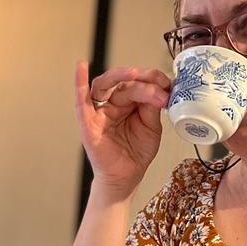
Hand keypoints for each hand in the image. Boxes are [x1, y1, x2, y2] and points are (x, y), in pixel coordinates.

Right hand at [75, 60, 170, 199]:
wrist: (126, 178)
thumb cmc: (135, 153)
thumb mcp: (151, 128)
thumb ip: (151, 108)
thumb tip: (158, 90)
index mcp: (128, 103)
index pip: (138, 84)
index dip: (153, 81)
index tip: (167, 84)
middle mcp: (112, 104)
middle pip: (124, 83)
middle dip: (142, 80)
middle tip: (157, 82)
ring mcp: (99, 112)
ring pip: (104, 85)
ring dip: (118, 76)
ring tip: (134, 73)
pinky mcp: (88, 123)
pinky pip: (81, 101)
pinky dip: (79, 84)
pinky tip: (81, 68)